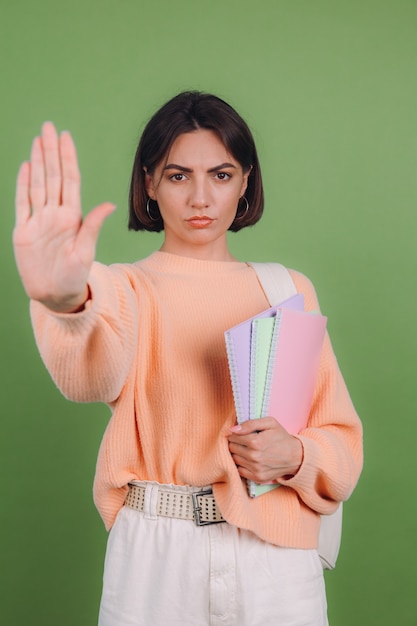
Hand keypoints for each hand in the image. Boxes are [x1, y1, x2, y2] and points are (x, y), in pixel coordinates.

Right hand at [13, 122, 115, 311]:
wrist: (55, 295)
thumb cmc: (75, 276)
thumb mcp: (86, 251)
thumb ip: (93, 226)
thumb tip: (110, 204)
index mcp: (72, 217)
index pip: (69, 180)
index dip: (67, 158)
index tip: (65, 136)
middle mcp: (55, 214)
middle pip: (52, 176)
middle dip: (51, 151)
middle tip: (48, 126)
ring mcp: (39, 221)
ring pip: (37, 184)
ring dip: (38, 161)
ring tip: (38, 140)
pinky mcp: (24, 231)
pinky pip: (22, 203)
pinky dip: (23, 184)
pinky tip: (26, 166)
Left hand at [227, 417, 302, 482]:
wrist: (296, 456)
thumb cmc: (282, 437)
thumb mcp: (270, 423)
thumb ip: (250, 423)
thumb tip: (232, 429)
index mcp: (256, 442)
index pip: (233, 437)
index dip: (235, 434)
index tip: (240, 433)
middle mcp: (254, 457)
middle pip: (232, 448)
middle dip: (235, 443)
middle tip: (244, 441)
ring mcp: (256, 469)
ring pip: (234, 459)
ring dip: (238, 454)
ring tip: (247, 450)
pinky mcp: (258, 478)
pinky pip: (240, 471)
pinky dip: (242, 465)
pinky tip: (250, 460)